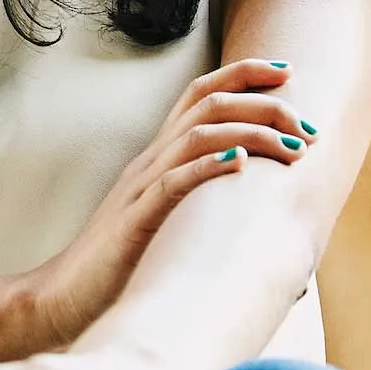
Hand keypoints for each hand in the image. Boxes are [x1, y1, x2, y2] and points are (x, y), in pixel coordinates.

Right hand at [22, 57, 314, 344]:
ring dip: (252, 133)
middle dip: (263, 103)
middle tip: (307, 125)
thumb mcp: (165, 222)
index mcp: (157, 157)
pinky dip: (208, 166)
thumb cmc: (121, 267)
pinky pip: (173, 182)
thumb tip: (263, 215)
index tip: (289, 71)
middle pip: (206, 104)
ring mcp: (140, 188)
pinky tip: (240, 163)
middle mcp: (150, 162)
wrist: (63, 298)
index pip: (201, 95)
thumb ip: (200, 205)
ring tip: (293, 148)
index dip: (244, 75)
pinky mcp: (135, 220)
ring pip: (197, 136)